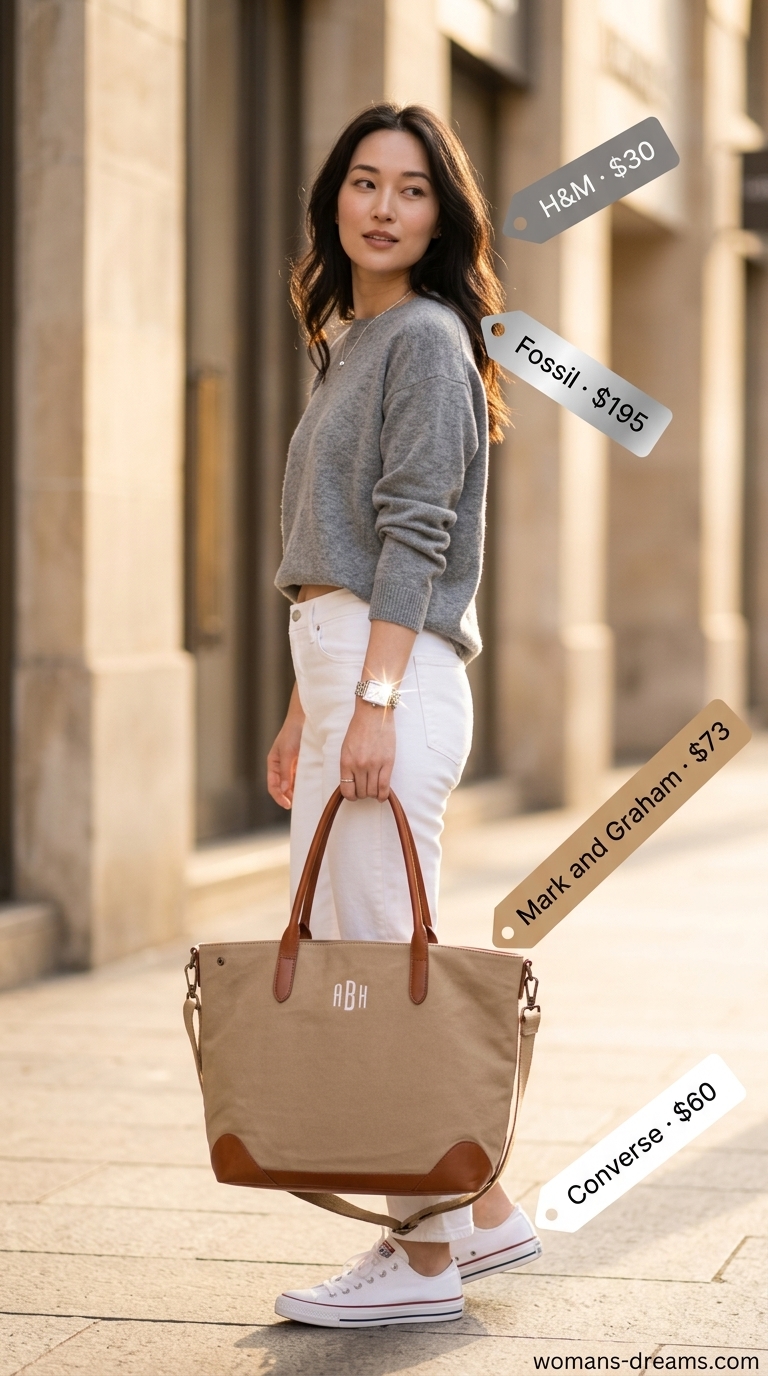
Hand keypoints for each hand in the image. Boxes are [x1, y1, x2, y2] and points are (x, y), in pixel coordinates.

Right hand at [267, 685, 304, 808]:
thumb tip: (285, 790)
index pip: (272, 786)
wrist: (304, 717)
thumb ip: (286, 771)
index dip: (279, 797)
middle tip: (297, 804)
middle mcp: (281, 765)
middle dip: (288, 796)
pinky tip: (309, 787)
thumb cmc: (293, 732)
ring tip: (305, 798)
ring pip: (291, 783)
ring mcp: (290, 763)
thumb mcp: (288, 752)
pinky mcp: (300, 761)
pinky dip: (302, 783)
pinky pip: (299, 776)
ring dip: (296, 791)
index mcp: (273, 763)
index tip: (288, 805)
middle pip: (282, 787)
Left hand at [340, 699, 395, 801]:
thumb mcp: (346, 748)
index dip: (351, 796)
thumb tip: (352, 783)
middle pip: (361, 792)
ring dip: (373, 794)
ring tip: (374, 789)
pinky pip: (384, 787)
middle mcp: (359, 765)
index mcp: (346, 762)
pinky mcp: (388, 763)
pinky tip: (382, 795)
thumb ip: (348, 766)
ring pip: (373, 792)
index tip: (354, 794)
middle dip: (363, 794)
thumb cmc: (359, 729)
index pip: (347, 790)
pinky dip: (383, 794)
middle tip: (365, 788)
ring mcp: (374, 765)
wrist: (374, 714)